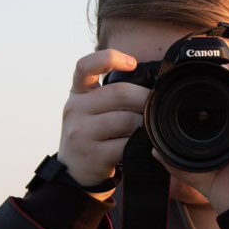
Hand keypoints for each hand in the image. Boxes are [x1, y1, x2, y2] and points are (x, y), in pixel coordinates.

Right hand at [59, 49, 150, 185]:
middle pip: (120, 93)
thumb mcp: (90, 107)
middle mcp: (75, 109)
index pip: (85, 66)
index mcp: (78, 93)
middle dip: (145, 98)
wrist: (73, 170)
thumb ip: (109, 93)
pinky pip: (126, 144)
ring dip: (144, 124)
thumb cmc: (91, 133)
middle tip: (154, 106)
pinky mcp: (93, 154)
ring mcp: (82, 132)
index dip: (109, 58)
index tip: (132, 62)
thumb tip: (150, 86)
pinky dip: (140, 144)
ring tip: (147, 128)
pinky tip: (141, 145)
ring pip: (126, 120)